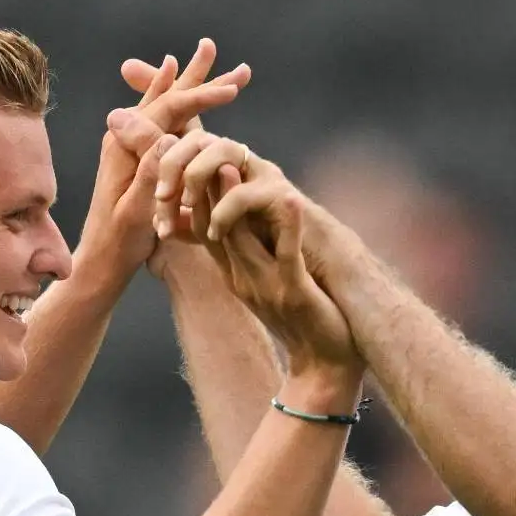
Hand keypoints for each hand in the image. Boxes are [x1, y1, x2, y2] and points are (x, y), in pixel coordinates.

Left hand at [73, 41, 249, 288]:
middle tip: (211, 46)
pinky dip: (179, 103)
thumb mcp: (135, 212)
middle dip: (195, 75)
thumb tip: (166, 136)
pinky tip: (183, 94)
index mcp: (124, 144)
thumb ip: (149, 173)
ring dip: (191, 83)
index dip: (201, 96)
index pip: (168, 108)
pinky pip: (162, 121)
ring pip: (165, 105)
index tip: (233, 89)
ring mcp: (131, 146)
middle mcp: (125, 137)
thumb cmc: (119, 245)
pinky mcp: (138, 158)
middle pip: (165, 96)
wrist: (99, 264)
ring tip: (208, 59)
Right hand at [212, 166, 359, 374]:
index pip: (203, 229)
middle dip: (203, 188)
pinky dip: (286, 225)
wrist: (325, 367)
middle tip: (200, 149)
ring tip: (232, 164)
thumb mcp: (268, 283)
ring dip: (235, 200)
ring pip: (241, 238)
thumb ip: (250, 251)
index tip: (190, 159)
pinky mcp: (294, 293)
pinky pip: (286, 254)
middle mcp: (242, 279)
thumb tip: (238, 217)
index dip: (193, 194)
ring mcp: (266, 287)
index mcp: (234, 275)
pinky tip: (289, 197)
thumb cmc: (303, 321)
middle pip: (213, 228)